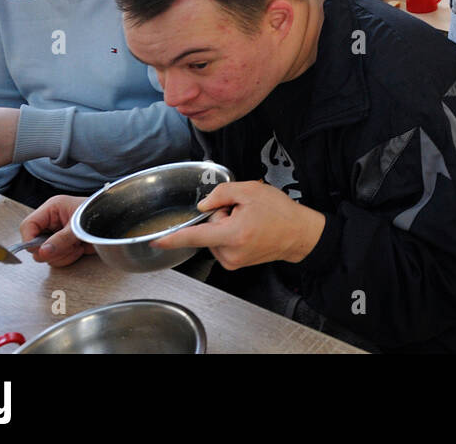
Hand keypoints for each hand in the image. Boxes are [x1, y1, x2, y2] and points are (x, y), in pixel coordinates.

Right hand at [21, 195, 93, 266]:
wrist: (116, 223)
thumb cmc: (100, 213)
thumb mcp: (78, 226)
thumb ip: (60, 239)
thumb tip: (42, 251)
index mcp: (52, 209)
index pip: (28, 226)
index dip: (30, 239)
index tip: (40, 250)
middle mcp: (51, 222)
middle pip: (34, 243)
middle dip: (52, 249)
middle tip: (68, 246)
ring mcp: (56, 235)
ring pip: (45, 254)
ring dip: (62, 254)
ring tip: (77, 245)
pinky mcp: (63, 245)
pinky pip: (56, 259)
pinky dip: (68, 257)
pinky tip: (79, 249)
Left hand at [152, 180, 325, 270]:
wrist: (299, 234)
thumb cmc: (280, 212)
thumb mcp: (251, 191)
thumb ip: (221, 194)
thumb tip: (204, 206)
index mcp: (233, 234)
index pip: (196, 236)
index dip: (173, 238)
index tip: (156, 241)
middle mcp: (230, 252)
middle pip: (207, 231)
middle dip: (218, 217)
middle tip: (241, 211)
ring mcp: (233, 261)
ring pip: (213, 238)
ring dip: (224, 226)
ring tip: (247, 220)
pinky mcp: (236, 264)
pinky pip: (221, 245)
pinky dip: (229, 235)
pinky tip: (248, 230)